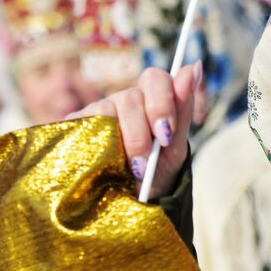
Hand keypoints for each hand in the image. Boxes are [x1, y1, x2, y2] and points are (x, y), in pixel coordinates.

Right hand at [71, 63, 199, 199]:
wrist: (130, 203)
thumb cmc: (157, 173)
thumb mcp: (174, 148)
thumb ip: (183, 109)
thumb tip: (195, 66)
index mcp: (151, 100)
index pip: (155, 78)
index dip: (162, 102)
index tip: (165, 135)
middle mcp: (124, 100)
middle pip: (131, 96)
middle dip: (142, 132)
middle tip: (146, 162)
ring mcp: (98, 111)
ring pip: (108, 109)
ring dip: (122, 143)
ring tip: (130, 170)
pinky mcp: (76, 125)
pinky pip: (86, 123)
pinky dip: (100, 146)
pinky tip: (106, 164)